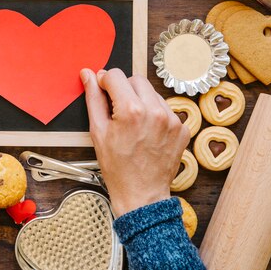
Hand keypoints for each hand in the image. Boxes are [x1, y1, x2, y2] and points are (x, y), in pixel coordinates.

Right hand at [80, 68, 189, 216]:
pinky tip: (147, 131)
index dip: (105, 81)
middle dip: (124, 89)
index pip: (116, 76)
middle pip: (136, 80)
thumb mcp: (98, 131)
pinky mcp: (182, 128)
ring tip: (133, 124)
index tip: (103, 90)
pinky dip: (155, 114)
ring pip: (152, 93)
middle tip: (117, 109)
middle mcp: (155, 111)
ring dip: (140, 100)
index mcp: (131, 110)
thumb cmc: (117, 167)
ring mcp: (172, 120)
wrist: (141, 194)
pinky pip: (166, 109)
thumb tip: (88, 75)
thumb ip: (94, 98)